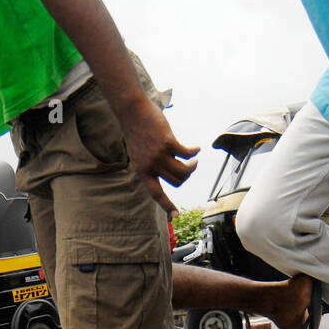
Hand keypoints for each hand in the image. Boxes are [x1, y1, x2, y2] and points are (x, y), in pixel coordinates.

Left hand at [119, 98, 198, 215]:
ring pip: (183, 171)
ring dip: (192, 167)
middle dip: (187, 176)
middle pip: (177, 181)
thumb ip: (151, 164)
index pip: (156, 194)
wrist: (132, 112)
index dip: (167, 205)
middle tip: (191, 166)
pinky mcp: (168, 143)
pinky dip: (194, 152)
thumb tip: (171, 169)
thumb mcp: (140, 153)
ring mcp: (158, 156)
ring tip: (194, 160)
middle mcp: (150, 166)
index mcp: (142, 171)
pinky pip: (186, 153)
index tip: (176, 216)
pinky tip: (196, 148)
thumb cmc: (137, 131)